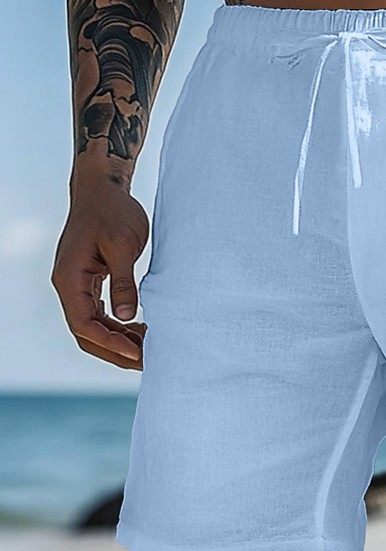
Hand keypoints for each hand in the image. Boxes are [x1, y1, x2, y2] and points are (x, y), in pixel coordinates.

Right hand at [51, 172, 149, 370]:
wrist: (104, 189)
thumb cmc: (113, 211)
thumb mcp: (122, 245)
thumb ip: (124, 281)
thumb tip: (125, 317)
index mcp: (69, 279)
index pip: (84, 325)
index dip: (111, 343)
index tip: (139, 354)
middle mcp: (69, 286)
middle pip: (86, 334)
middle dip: (115, 351)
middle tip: (149, 362)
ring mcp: (78, 285)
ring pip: (94, 327)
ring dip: (119, 341)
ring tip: (150, 348)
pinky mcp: (91, 282)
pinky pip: (100, 314)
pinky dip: (119, 327)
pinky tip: (141, 330)